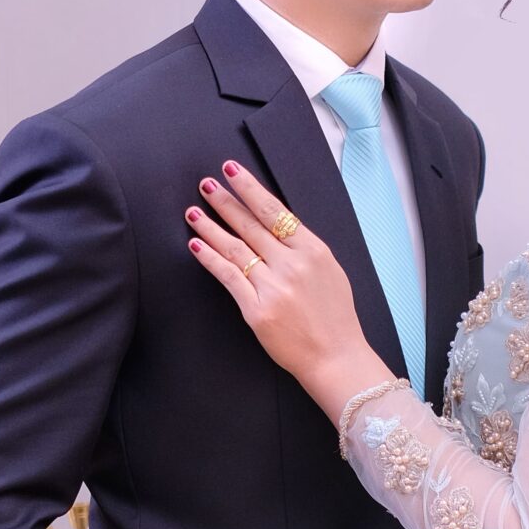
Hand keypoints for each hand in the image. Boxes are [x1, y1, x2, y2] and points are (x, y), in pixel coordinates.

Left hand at [186, 161, 392, 418]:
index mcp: (313, 250)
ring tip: (193, 211)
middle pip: (250, 224)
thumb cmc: (334, 317)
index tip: (231, 171)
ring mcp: (273, 287)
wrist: (335, 356)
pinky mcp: (256, 309)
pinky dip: (210, 259)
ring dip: (211, 227)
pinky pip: (227, 277)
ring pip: (235, 248)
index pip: (274, 210)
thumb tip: (275, 224)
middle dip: (225, 201)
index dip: (249, 188)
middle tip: (206, 184)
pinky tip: (196, 245)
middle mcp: (292, 265)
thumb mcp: (329, 271)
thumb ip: (302, 248)